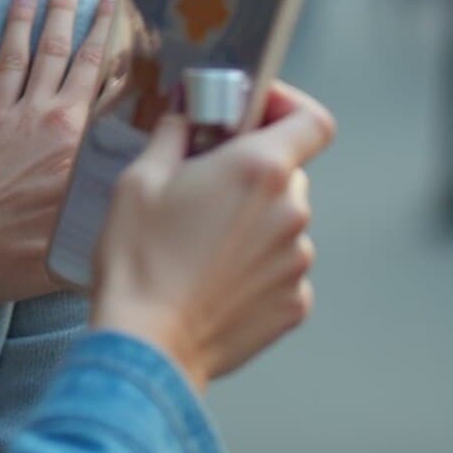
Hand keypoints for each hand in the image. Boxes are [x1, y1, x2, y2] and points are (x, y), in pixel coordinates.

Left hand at [0, 0, 119, 312]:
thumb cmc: (9, 261)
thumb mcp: (82, 249)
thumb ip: (116, 215)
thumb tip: (150, 196)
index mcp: (90, 154)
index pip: (130, 97)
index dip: (149, 64)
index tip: (167, 35)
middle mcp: (61, 124)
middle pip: (91, 61)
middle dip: (107, 20)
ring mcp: (21, 115)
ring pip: (49, 50)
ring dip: (61, 11)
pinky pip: (8, 56)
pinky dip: (16, 23)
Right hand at [91, 83, 336, 387]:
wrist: (146, 345)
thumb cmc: (139, 262)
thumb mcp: (139, 180)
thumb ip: (173, 134)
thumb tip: (184, 115)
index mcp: (259, 170)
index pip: (312, 121)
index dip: (289, 108)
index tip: (258, 112)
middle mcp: (291, 213)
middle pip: (290, 173)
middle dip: (253, 172)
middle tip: (206, 184)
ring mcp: (297, 262)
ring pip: (284, 223)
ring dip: (253, 223)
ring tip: (201, 244)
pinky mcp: (294, 303)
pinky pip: (281, 269)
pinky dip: (256, 267)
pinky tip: (214, 278)